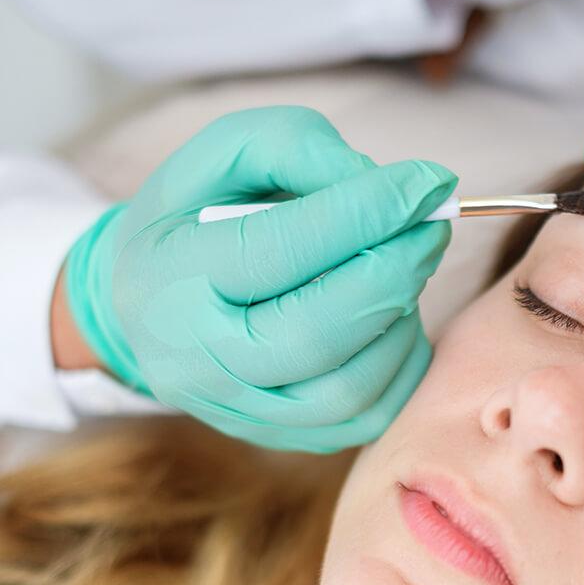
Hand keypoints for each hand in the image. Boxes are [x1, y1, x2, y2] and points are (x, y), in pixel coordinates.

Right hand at [64, 106, 457, 451]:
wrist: (151, 307)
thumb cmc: (197, 219)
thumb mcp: (222, 156)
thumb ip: (293, 148)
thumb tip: (374, 182)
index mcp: (174, 278)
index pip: (280, 249)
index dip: (365, 213)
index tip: (427, 181)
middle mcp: (201, 360)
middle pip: (317, 332)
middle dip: (394, 270)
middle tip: (431, 226)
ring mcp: (243, 411)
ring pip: (350, 385)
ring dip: (400, 319)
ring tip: (403, 269)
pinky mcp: (286, 436)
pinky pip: (370, 414)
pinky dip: (402, 362)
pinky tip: (395, 317)